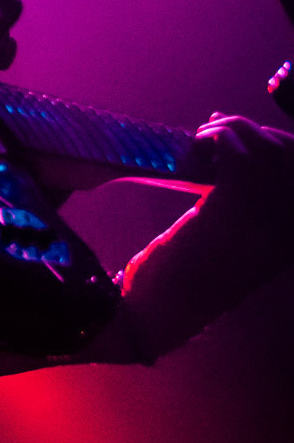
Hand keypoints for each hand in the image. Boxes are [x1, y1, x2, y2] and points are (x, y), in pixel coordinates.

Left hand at [120, 114, 293, 357]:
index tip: (247, 133)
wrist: (161, 314)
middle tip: (218, 129)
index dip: (279, 143)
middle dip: (255, 130)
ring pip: (266, 149)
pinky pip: (238, 154)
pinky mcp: (231, 212)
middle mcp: (287, 230)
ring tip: (204, 138)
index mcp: (289, 239)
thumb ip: (243, 208)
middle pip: (290, 156)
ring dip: (234, 130)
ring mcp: (263, 222)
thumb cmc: (186, 278)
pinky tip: (196, 147)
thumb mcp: (228, 244)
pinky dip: (217, 139)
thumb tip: (236, 152)